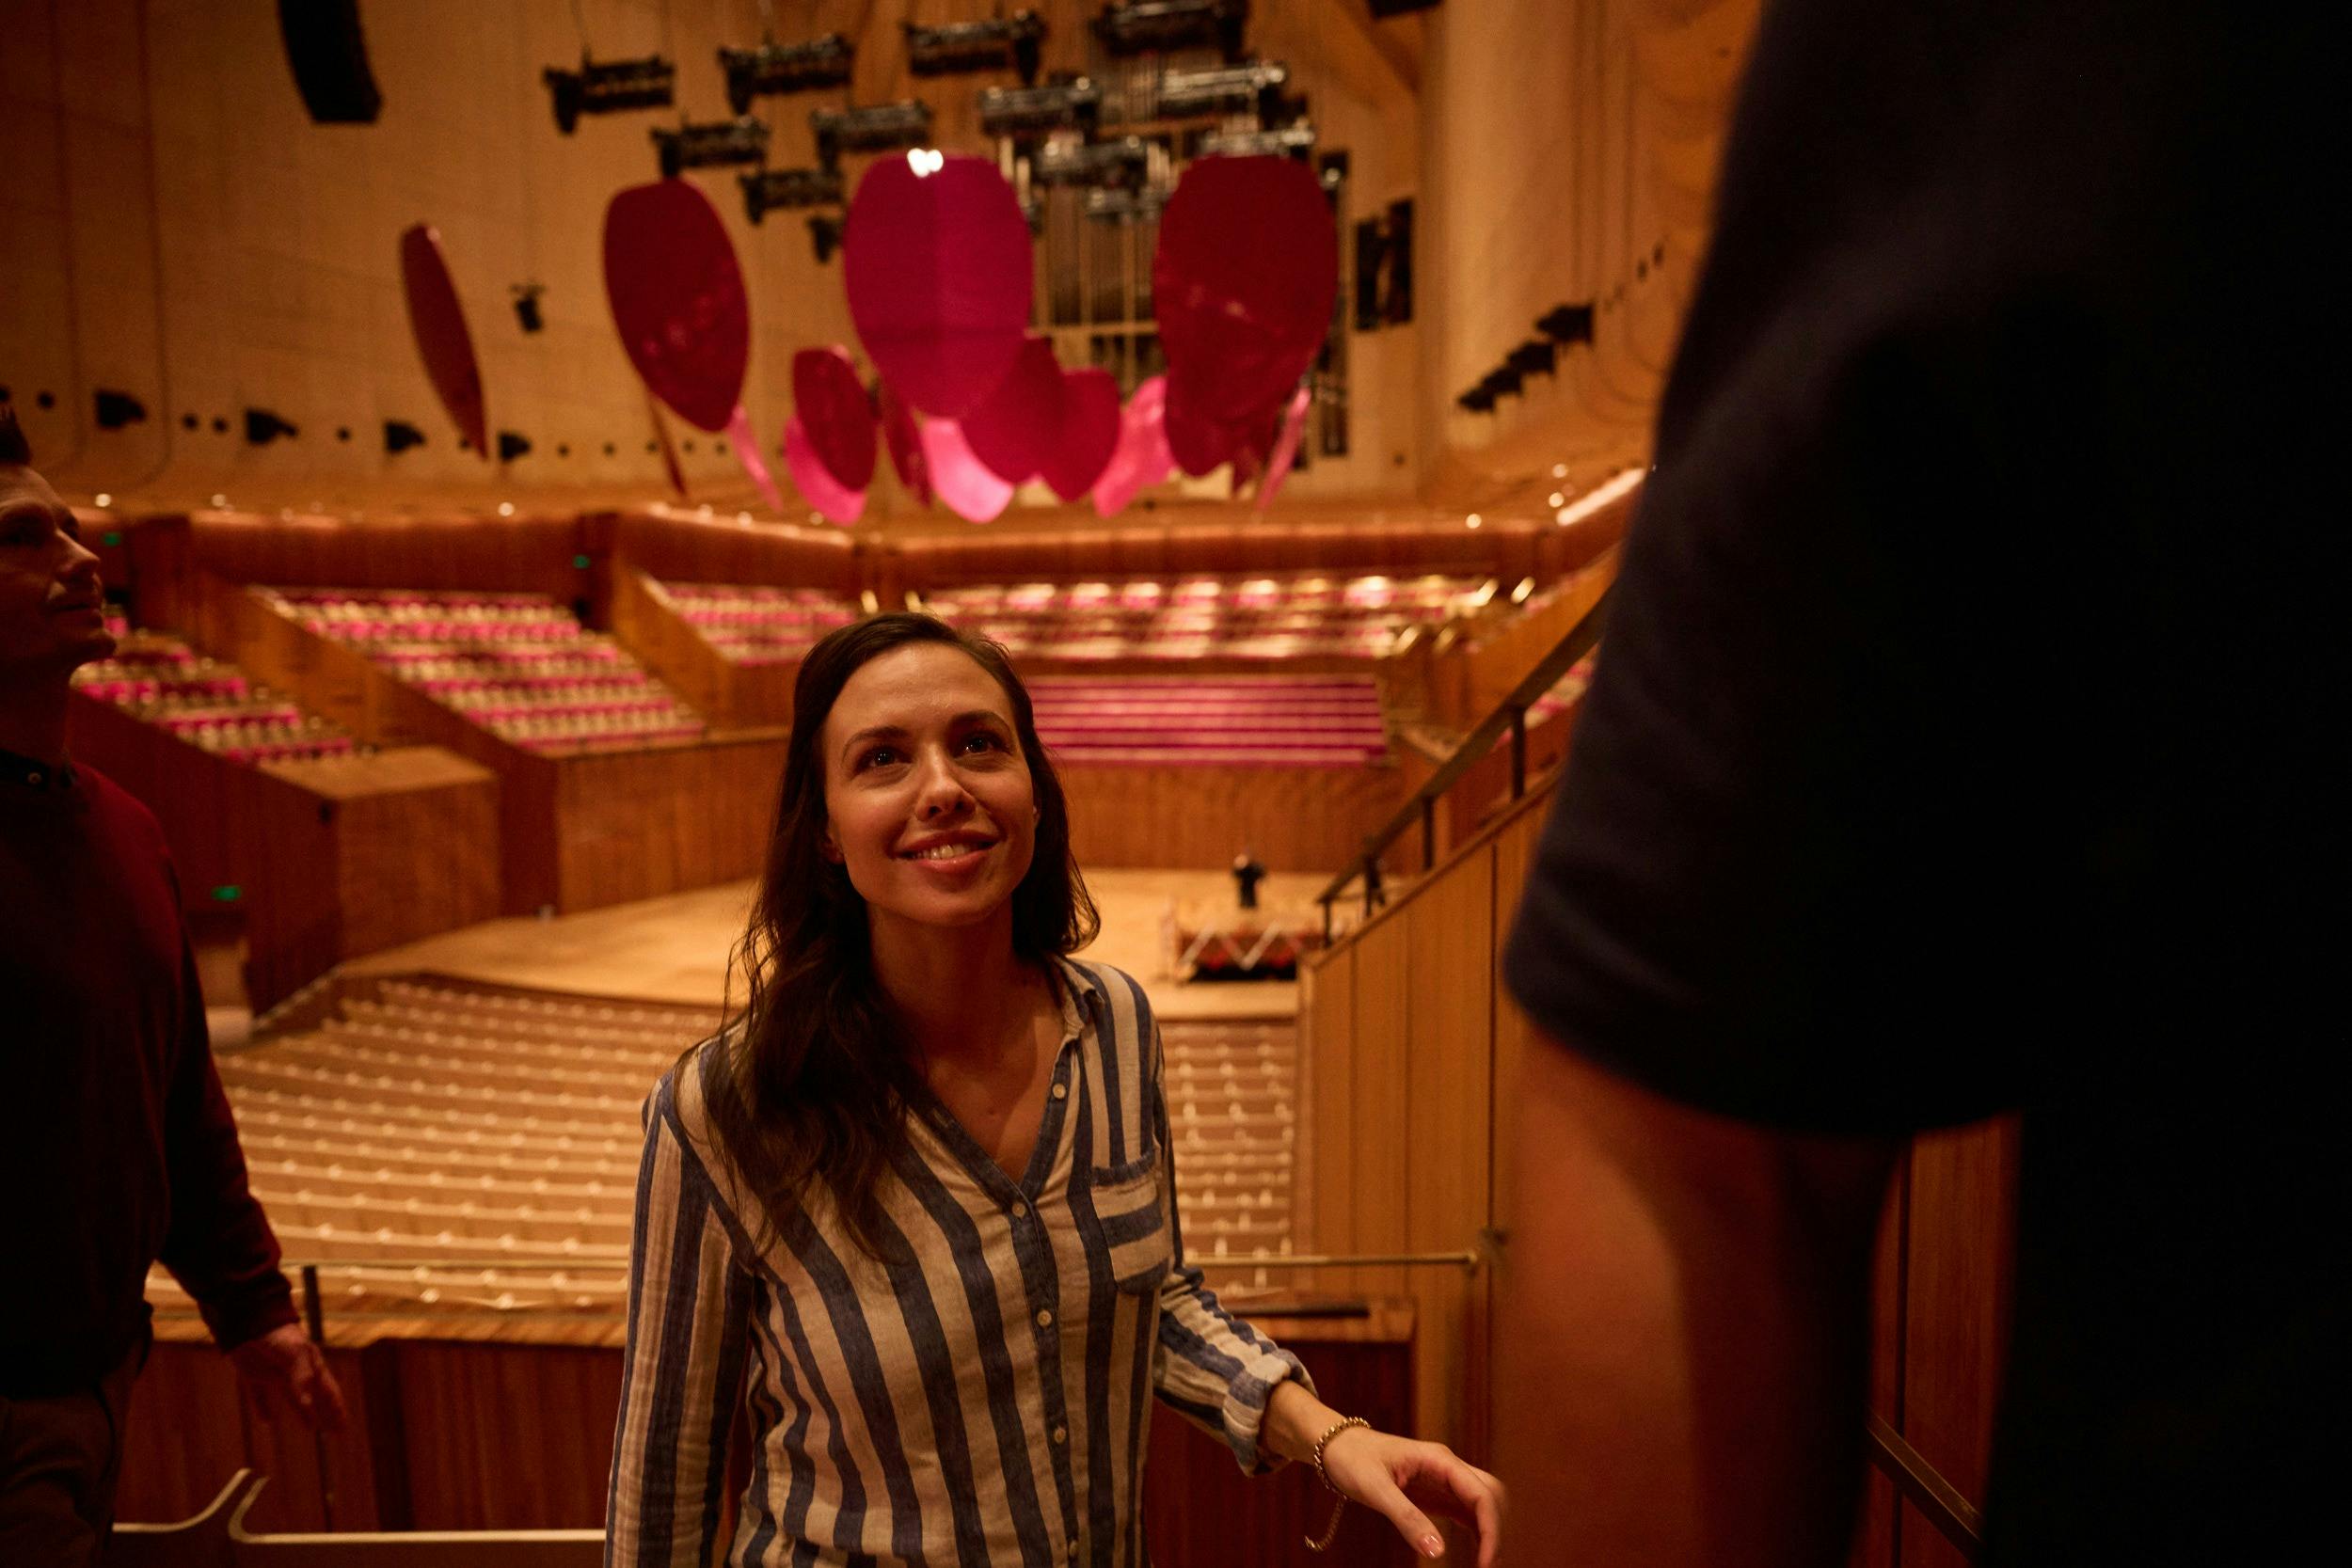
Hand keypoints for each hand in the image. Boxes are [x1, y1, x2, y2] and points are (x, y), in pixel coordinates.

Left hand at [228, 1323, 347, 1433]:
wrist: (248, 1320)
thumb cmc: (278, 1334)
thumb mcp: (295, 1355)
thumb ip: (301, 1383)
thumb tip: (309, 1412)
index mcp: (312, 1366)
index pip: (329, 1393)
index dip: (337, 1410)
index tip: (344, 1429)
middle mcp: (297, 1372)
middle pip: (316, 1398)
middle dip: (327, 1415)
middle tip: (337, 1433)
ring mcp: (276, 1374)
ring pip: (294, 1399)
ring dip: (302, 1413)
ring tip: (311, 1429)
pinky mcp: (255, 1375)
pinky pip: (261, 1397)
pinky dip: (265, 1409)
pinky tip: (267, 1421)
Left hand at [1320, 1425, 1504, 1566]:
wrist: (1336, 1446)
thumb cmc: (1353, 1459)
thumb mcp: (1376, 1490)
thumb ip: (1406, 1519)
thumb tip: (1438, 1552)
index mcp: (1439, 1460)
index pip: (1482, 1493)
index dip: (1491, 1529)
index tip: (1485, 1563)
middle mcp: (1448, 1467)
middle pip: (1491, 1496)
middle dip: (1496, 1531)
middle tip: (1487, 1567)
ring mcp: (1444, 1480)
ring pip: (1483, 1503)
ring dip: (1490, 1531)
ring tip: (1485, 1564)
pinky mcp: (1436, 1493)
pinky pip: (1467, 1511)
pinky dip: (1477, 1531)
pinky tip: (1476, 1552)